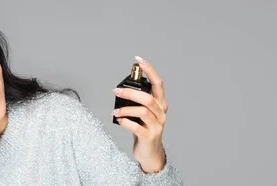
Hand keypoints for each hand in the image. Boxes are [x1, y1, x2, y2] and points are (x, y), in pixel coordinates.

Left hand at [112, 56, 168, 172]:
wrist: (150, 153)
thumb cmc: (144, 129)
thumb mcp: (144, 113)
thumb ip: (138, 101)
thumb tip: (122, 87)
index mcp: (160, 104)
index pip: (158, 83)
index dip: (150, 70)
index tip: (139, 60)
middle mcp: (161, 113)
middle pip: (148, 98)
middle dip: (130, 92)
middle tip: (116, 91)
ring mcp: (157, 126)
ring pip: (143, 111)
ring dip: (126, 108)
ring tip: (115, 110)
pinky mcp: (149, 137)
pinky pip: (137, 127)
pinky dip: (126, 122)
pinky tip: (119, 119)